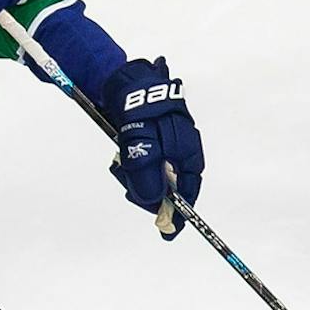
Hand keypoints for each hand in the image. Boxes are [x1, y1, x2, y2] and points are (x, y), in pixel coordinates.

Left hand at [102, 57, 204, 239]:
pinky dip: (129, 163)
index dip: (180, 211)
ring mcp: (164, 144)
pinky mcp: (148, 139)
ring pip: (151, 174)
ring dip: (134, 174)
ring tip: (121, 161)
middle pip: (167, 185)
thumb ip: (148, 175)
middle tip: (129, 188)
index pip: (189, 189)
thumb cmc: (138, 110)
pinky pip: (140, 161)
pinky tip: (120, 153)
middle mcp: (180, 148)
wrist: (122, 79)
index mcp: (188, 150)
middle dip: (147, 190)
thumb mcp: (142, 146)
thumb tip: (153, 201)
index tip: (169, 231)